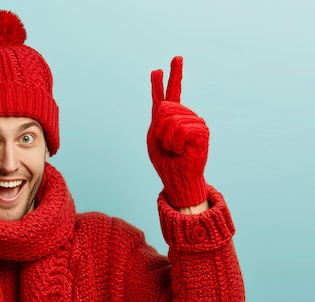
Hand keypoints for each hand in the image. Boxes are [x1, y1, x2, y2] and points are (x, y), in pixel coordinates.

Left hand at [147, 56, 207, 207]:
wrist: (176, 177)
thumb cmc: (164, 160)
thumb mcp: (153, 137)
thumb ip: (158, 118)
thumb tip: (165, 103)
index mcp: (168, 118)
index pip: (164, 96)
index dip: (160, 83)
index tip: (157, 69)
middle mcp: (183, 116)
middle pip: (165, 106)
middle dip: (160, 126)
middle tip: (165, 142)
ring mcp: (194, 121)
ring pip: (172, 118)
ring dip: (167, 137)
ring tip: (173, 148)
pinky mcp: (202, 130)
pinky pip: (182, 128)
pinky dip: (175, 142)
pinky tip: (181, 149)